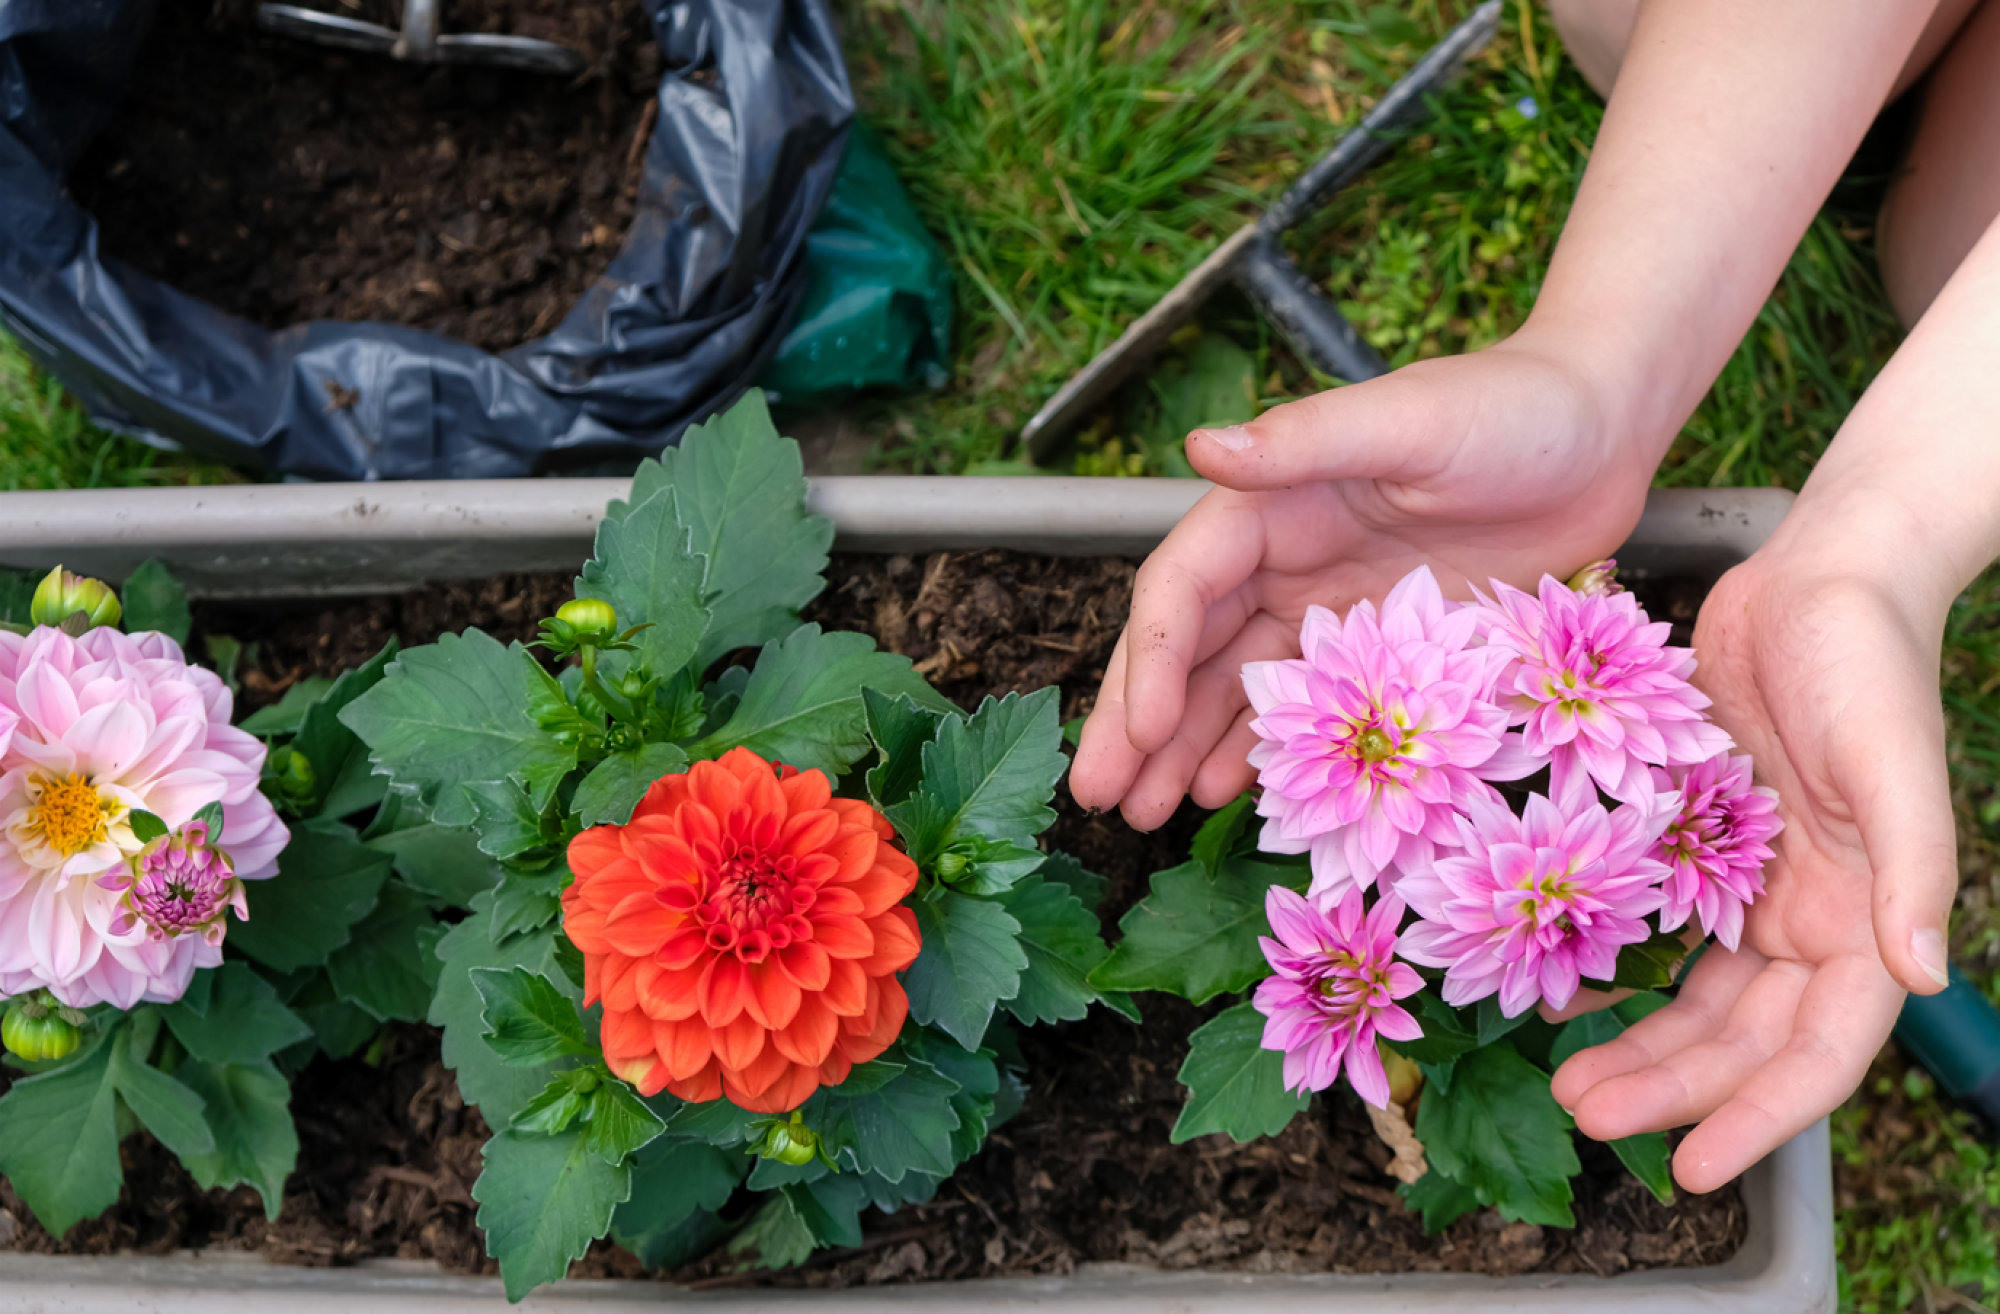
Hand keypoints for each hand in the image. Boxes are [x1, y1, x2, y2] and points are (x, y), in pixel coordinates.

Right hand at [1070, 335, 1656, 828]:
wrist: (1604, 430)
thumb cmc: (1511, 409)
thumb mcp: (1407, 421)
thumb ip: (1305, 440)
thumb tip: (1201, 446)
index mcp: (1270, 503)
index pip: (1184, 589)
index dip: (1152, 661)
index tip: (1139, 733)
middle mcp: (1284, 560)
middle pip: (1190, 651)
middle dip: (1138, 722)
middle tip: (1097, 797)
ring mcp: (1330, 611)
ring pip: (1236, 690)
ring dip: (1185, 750)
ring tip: (1143, 816)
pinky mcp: (1383, 650)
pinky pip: (1310, 713)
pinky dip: (1265, 754)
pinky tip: (1228, 797)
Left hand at [1551, 543, 1955, 1191]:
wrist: (1817, 574)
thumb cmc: (1866, 659)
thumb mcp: (1892, 761)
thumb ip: (1911, 869)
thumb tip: (1923, 975)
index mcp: (1863, 918)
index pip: (1815, 1054)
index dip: (1760, 1119)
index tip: (1693, 1171)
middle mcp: (1807, 916)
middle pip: (1738, 1041)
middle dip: (1670, 1090)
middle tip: (1584, 1115)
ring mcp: (1750, 884)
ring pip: (1693, 1000)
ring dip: (1636, 1045)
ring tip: (1564, 1079)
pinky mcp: (1698, 841)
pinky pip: (1655, 930)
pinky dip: (1613, 967)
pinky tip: (1555, 988)